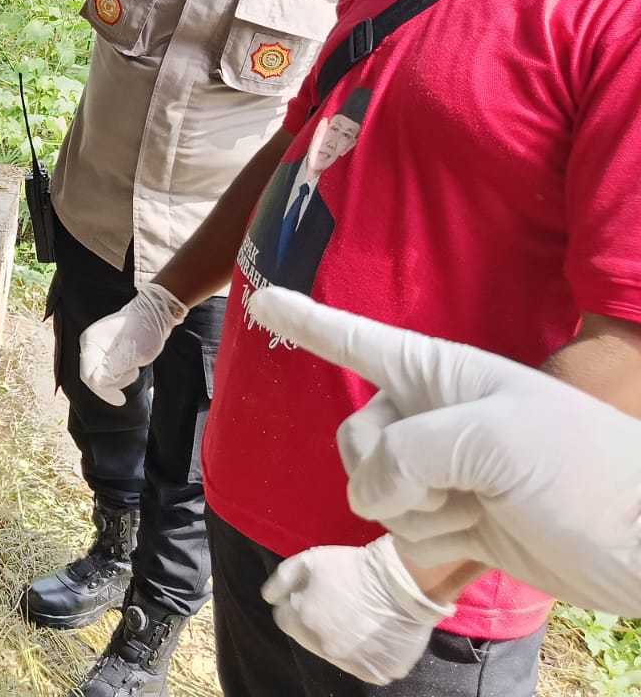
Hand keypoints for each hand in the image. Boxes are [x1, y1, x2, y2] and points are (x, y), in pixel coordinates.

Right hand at [78, 283, 185, 405]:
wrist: (155, 312)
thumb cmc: (144, 331)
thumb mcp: (131, 354)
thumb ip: (111, 371)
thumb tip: (97, 383)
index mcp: (90, 342)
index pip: (89, 376)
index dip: (103, 391)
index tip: (121, 400)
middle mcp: (90, 342)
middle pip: (93, 374)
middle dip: (112, 382)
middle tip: (133, 374)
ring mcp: (97, 344)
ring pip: (100, 372)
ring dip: (117, 377)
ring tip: (134, 367)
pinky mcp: (106, 347)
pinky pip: (106, 366)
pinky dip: (119, 371)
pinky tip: (132, 365)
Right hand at [248, 285, 640, 616]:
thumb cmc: (581, 472)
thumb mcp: (490, 441)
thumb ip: (406, 453)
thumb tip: (372, 491)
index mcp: (441, 374)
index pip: (354, 341)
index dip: (304, 321)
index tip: (260, 299)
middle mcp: (432, 417)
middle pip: (353, 436)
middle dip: (380, 470)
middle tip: (445, 485)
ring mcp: (442, 472)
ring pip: (369, 490)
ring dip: (412, 513)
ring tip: (477, 510)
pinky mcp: (452, 523)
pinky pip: (399, 532)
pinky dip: (429, 543)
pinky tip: (477, 539)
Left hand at [262, 535, 453, 683]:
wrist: (402, 582)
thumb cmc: (353, 568)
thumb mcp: (310, 560)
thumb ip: (283, 580)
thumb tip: (269, 598)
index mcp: (303, 623)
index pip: (286, 620)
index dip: (298, 604)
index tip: (315, 595)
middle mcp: (325, 648)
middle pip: (310, 639)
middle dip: (317, 623)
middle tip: (340, 605)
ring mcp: (352, 663)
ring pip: (337, 655)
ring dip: (342, 640)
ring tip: (359, 618)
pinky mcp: (378, 672)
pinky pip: (366, 666)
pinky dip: (368, 653)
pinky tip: (375, 632)